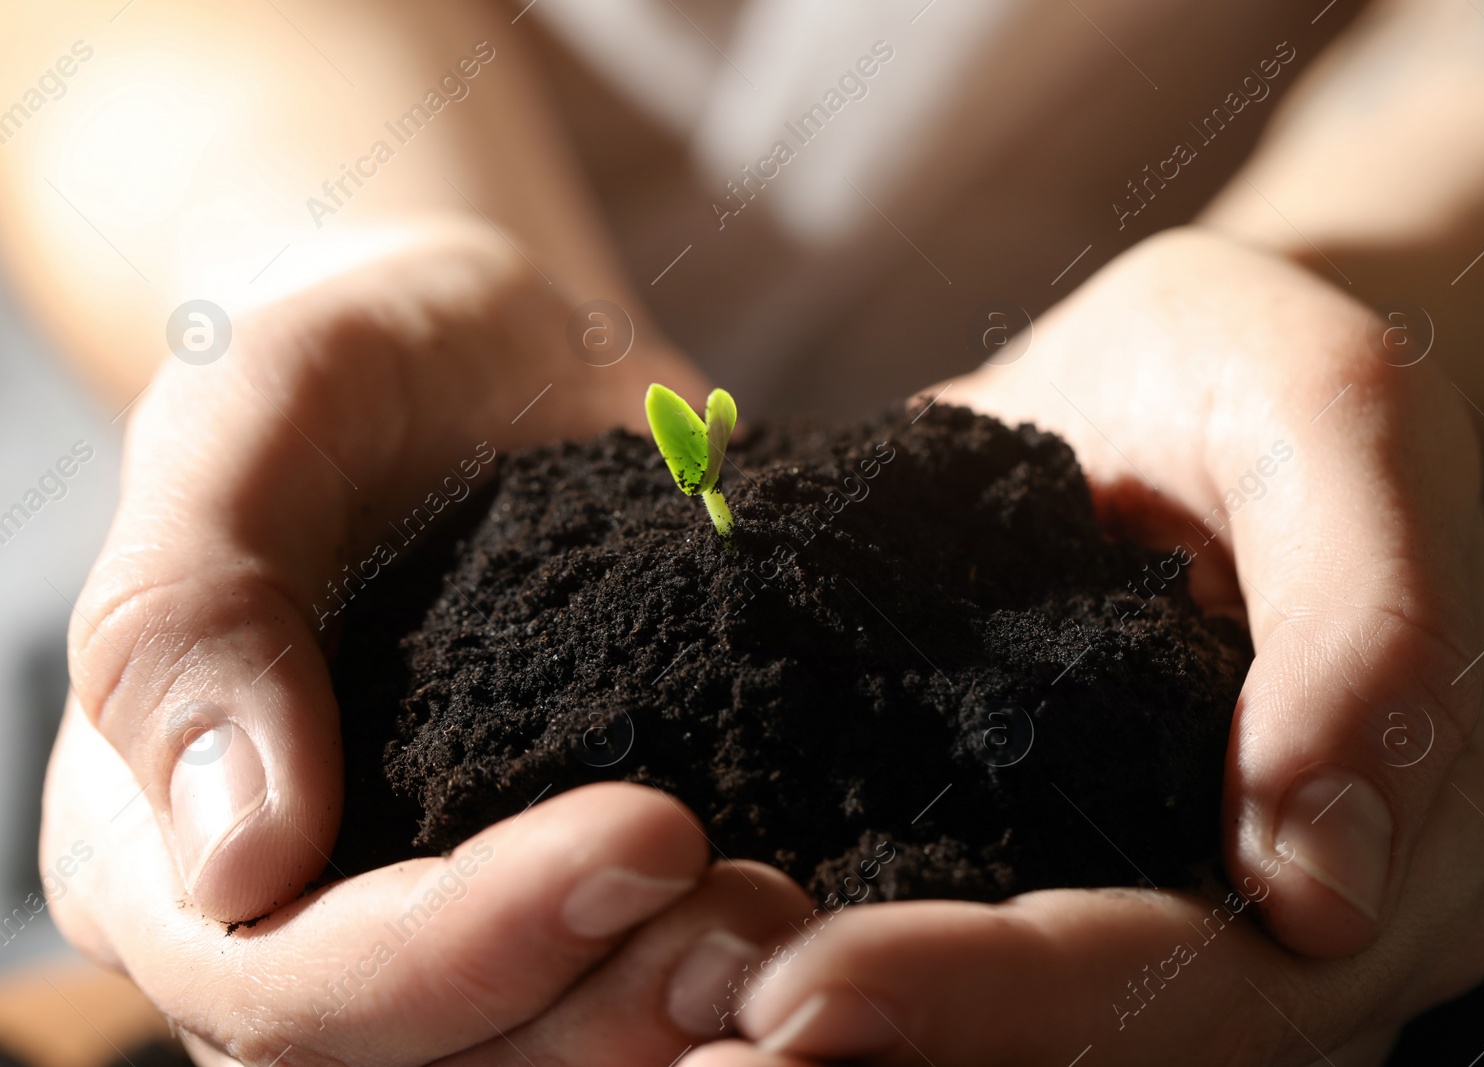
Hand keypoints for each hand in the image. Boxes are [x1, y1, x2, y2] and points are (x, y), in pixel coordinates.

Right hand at [39, 221, 819, 1064]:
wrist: (488, 369)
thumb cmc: (359, 365)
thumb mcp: (258, 413)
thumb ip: (193, 611)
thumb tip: (236, 859)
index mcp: (159, 842)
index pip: (286, 979)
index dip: (462, 946)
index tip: (656, 828)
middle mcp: (286, 923)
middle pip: (419, 1062)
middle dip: (599, 1009)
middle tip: (764, 913)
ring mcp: (425, 921)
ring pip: (528, 1059)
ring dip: (671, 1021)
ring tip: (799, 928)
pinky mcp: (545, 895)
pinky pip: (612, 988)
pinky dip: (710, 987)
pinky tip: (813, 925)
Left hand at [676, 228, 1483, 1064]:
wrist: (1187, 377)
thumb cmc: (1262, 371)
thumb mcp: (1332, 419)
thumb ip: (1364, 629)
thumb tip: (1319, 897)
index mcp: (1416, 850)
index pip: (1198, 975)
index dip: (1000, 996)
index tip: (800, 986)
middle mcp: (1313, 934)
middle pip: (1108, 1048)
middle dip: (909, 1044)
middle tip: (706, 1054)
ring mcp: (1205, 923)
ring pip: (1049, 1044)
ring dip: (878, 1049)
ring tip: (694, 1048)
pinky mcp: (1092, 874)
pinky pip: (994, 981)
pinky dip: (883, 996)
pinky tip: (727, 991)